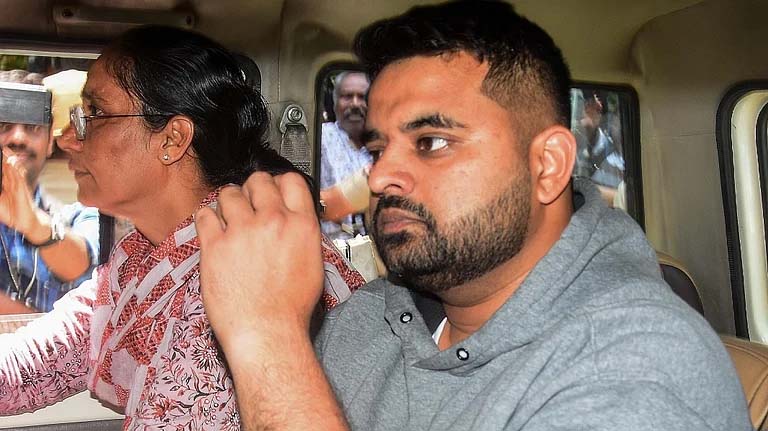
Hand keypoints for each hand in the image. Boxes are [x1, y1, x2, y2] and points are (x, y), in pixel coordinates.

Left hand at [0, 155, 48, 242]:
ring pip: (14, 171)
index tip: (0, 154)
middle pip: (8, 168)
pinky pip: (20, 178)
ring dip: (11, 161)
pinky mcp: (22, 191)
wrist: (26, 223)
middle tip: (3, 148)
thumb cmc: (12, 214)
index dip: (1, 163)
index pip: (3, 171)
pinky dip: (17, 171)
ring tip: (7, 151)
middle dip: (6, 158)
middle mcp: (13, 184)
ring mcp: (18, 186)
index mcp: (7, 186)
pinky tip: (14, 164)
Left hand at [196, 172, 323, 349]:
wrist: (267, 332)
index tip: (273, 190)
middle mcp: (272, 221)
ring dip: (229, 202)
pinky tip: (213, 230)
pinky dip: (208, 219)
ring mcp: (241, 231)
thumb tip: (292, 218)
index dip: (280, 182)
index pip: (291, 180)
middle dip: (253, 189)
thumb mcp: (313, 263)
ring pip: (228, 193)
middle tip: (249, 203)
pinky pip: (204, 215)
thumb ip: (302, 233)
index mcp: (301, 225)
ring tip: (229, 218)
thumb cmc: (291, 308)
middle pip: (258, 181)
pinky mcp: (214, 245)